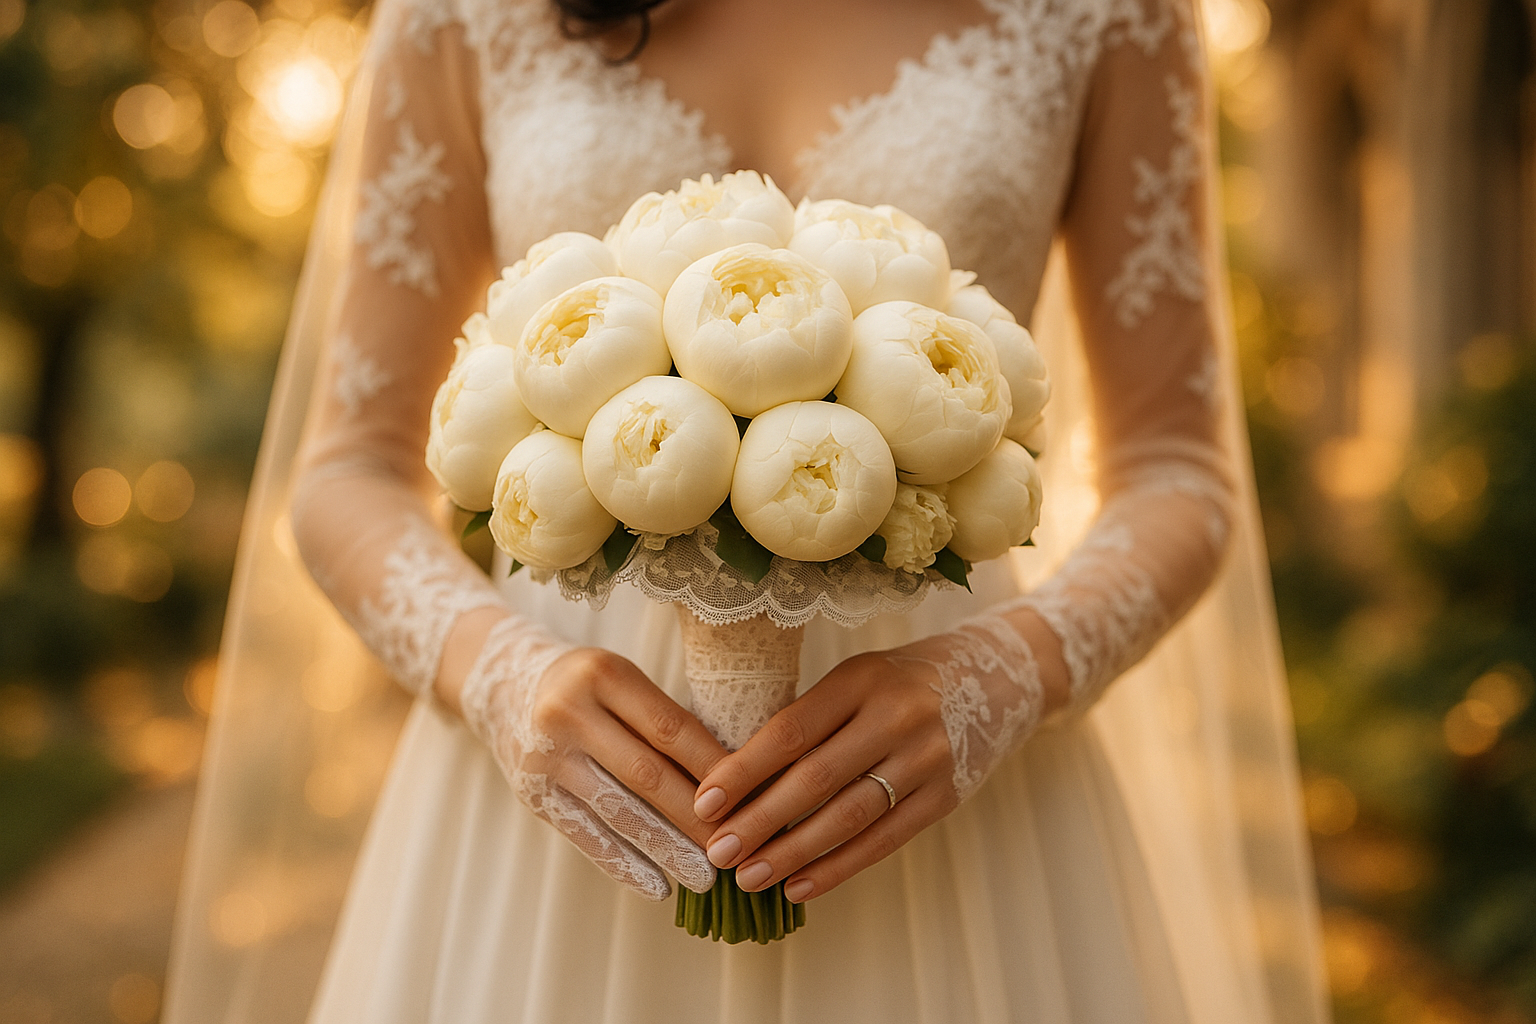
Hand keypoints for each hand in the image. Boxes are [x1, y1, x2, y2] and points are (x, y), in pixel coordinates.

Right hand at [459, 614, 730, 900]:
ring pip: (618, 812)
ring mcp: (546, 757)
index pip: (672, 728)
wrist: (504, 685)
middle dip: (696, 817)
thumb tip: (736, 779)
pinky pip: (585, 836)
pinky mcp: (532, 795)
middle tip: (736, 848)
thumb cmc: (588, 686)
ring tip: (704, 878)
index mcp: (604, 674)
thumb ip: (667, 721)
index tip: (754, 798)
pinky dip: (623, 864)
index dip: (715, 767)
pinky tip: (656, 887)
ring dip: (666, 849)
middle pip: (647, 774)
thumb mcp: (624, 680)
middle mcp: (570, 713)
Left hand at [686, 645, 959, 904]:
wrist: (992, 681)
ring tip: (750, 877)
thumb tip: (735, 784)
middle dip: (760, 821)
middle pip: (816, 779)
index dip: (744, 771)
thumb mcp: (852, 680)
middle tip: (718, 852)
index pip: (791, 731)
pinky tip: (799, 886)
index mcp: (861, 679)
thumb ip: (806, 721)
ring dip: (793, 853)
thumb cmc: (896, 683)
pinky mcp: (945, 797)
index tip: (705, 803)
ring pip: (848, 817)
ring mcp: (926, 759)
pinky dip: (837, 868)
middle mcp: (897, 716)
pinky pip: (883, 841)